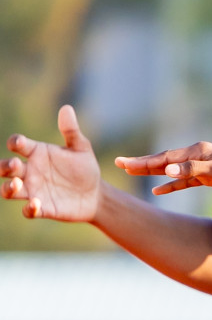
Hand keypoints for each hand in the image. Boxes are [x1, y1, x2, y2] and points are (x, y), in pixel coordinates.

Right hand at [3, 106, 103, 221]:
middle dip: (4, 166)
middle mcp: (30, 172)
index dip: (15, 142)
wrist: (96, 194)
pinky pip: (28, 211)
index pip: (18, 145)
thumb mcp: (81, 149)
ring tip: (18, 184)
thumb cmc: (85, 169)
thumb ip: (72, 131)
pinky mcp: (42, 208)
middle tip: (15, 165)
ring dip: (8, 188)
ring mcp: (34, 191)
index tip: (20, 143)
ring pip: (8, 190)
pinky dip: (29, 209)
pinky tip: (36, 204)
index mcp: (37, 154)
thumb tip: (66, 108)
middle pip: (5, 168)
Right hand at [116, 142, 211, 195]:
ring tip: (134, 173)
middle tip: (119, 165)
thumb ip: (192, 170)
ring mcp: (202, 165)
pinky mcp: (209, 176)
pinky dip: (171, 185)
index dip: (142, 162)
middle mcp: (197, 155)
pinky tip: (159, 190)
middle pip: (164, 160)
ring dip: (153, 173)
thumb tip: (166, 169)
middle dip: (141, 164)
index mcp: (197, 152)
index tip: (122, 163)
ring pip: (172, 170)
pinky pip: (184, 181)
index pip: (164, 157)